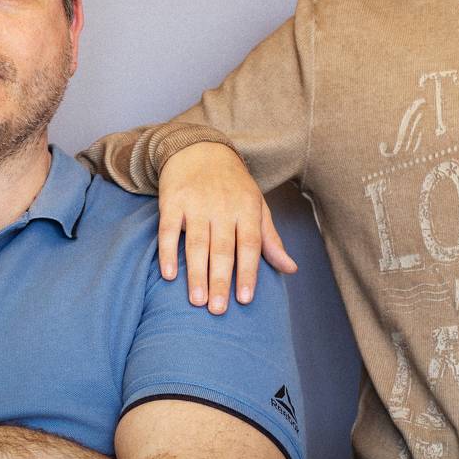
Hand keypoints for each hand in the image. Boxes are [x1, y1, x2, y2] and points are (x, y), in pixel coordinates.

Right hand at [156, 142, 296, 312]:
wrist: (199, 148)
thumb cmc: (233, 185)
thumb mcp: (256, 206)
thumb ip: (270, 239)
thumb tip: (291, 269)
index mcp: (247, 208)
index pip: (249, 244)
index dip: (248, 272)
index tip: (245, 299)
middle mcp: (222, 206)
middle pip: (222, 248)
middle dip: (220, 280)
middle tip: (218, 310)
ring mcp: (196, 203)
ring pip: (196, 243)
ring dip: (196, 273)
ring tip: (197, 300)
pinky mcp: (172, 201)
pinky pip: (168, 230)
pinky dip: (167, 252)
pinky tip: (169, 275)